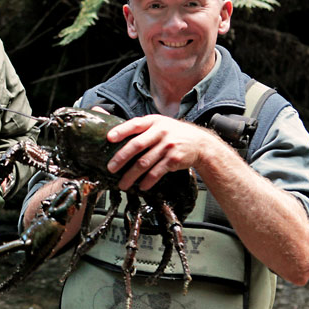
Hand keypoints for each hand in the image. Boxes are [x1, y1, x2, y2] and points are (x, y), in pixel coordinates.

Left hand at [104, 115, 221, 190]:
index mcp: (153, 121)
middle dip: (121, 158)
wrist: (199, 143)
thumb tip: (110, 132)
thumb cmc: (171, 133)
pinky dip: (147, 181)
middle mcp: (160, 132)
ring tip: (122, 184)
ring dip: (131, 175)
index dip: (121, 131)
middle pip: (137, 145)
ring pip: (144, 162)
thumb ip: (138, 127)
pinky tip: (141, 186)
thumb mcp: (158, 124)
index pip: (135, 124)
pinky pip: (157, 172)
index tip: (109, 138)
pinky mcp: (173, 159)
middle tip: (110, 168)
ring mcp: (168, 146)